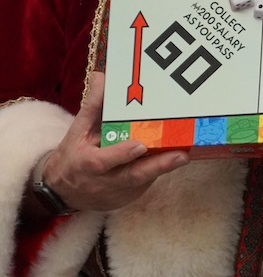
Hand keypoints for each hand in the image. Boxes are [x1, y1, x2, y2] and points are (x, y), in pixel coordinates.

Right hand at [31, 72, 189, 213]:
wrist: (63, 191)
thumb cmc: (72, 156)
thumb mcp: (77, 131)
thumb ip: (93, 106)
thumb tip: (102, 77)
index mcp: (87, 164)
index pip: (104, 161)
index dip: (122, 154)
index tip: (140, 145)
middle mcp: (103, 183)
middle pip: (133, 176)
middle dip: (158, 166)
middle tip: (181, 155)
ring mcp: (117, 194)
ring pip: (144, 181)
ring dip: (163, 168)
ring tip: (183, 154)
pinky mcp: (127, 199)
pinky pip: (145, 184)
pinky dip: (157, 172)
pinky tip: (170, 159)